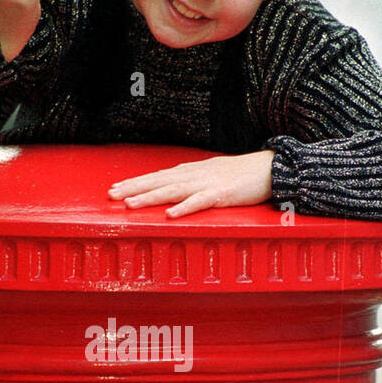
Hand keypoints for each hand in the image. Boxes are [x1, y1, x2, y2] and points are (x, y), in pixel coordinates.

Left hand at [107, 151, 274, 216]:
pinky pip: (200, 202)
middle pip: (158, 181)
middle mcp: (195, 175)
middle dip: (133, 188)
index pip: (157, 176)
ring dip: (150, 197)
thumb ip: (192, 183)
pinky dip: (184, 208)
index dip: (135, 182)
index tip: (114, 188)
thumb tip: (172, 190)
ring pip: (173, 190)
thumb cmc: (242, 175)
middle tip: (110, 194)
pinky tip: (170, 214)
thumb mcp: (212, 176)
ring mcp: (208, 183)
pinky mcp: (223, 194)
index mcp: (191, 172)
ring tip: (130, 205)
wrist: (271, 168)